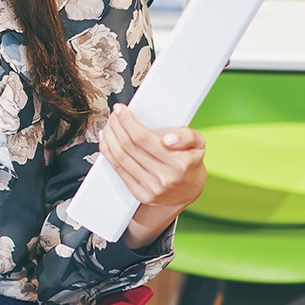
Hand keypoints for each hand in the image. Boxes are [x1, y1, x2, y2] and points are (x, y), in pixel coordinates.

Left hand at [97, 103, 205, 250]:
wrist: (188, 192)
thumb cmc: (191, 164)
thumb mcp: (198, 145)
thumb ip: (187, 136)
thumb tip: (169, 138)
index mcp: (178, 163)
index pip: (144, 139)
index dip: (128, 122)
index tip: (121, 110)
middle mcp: (163, 177)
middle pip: (129, 147)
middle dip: (117, 127)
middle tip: (113, 115)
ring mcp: (151, 188)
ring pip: (121, 158)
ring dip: (110, 139)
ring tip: (109, 126)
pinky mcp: (141, 194)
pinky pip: (119, 171)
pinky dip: (109, 154)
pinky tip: (106, 142)